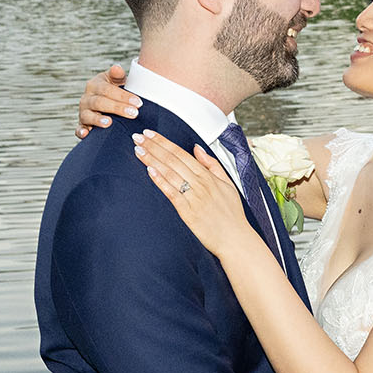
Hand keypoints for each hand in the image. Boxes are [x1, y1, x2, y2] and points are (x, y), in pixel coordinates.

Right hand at [76, 63, 139, 138]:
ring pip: (88, 115)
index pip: (107, 89)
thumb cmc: (114, 92)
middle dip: (117, 108)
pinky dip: (81, 131)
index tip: (138, 103)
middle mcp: (86, 98)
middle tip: (133, 113)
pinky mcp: (81, 125)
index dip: (123, 96)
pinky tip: (86, 134)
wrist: (105, 104)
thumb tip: (117, 67)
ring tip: (110, 123)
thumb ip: (117, 75)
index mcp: (94, 85)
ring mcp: (83, 112)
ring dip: (98, 120)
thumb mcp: (116, 81)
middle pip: (100, 102)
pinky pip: (78, 129)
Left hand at [132, 130, 258, 258]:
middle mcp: (200, 183)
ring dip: (152, 160)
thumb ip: (211, 164)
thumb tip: (197, 148)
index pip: (181, 153)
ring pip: (169, 173)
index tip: (150, 134)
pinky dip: (160, 180)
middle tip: (137, 137)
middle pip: (172, 159)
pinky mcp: (188, 212)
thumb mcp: (227, 183)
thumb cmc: (232, 214)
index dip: (164, 142)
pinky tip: (149, 171)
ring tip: (138, 150)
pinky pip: (171, 193)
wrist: (236, 239)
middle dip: (153, 146)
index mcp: (208, 175)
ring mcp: (194, 197)